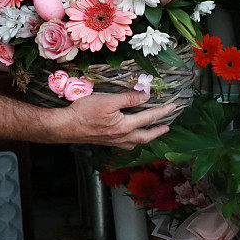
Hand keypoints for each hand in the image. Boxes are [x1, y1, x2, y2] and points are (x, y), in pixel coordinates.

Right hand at [58, 90, 174, 149]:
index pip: (148, 118)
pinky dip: (134, 140)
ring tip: (152, 132)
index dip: (162, 112)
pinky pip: (126, 144)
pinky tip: (130, 136)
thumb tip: (146, 96)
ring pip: (136, 142)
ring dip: (147, 137)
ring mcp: (113, 141)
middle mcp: (121, 137)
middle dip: (158, 131)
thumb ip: (128, 98)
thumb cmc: (84, 112)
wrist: (66, 127)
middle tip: (168, 126)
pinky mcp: (106, 142)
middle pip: (145, 136)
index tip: (173, 107)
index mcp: (124, 126)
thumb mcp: (108, 100)